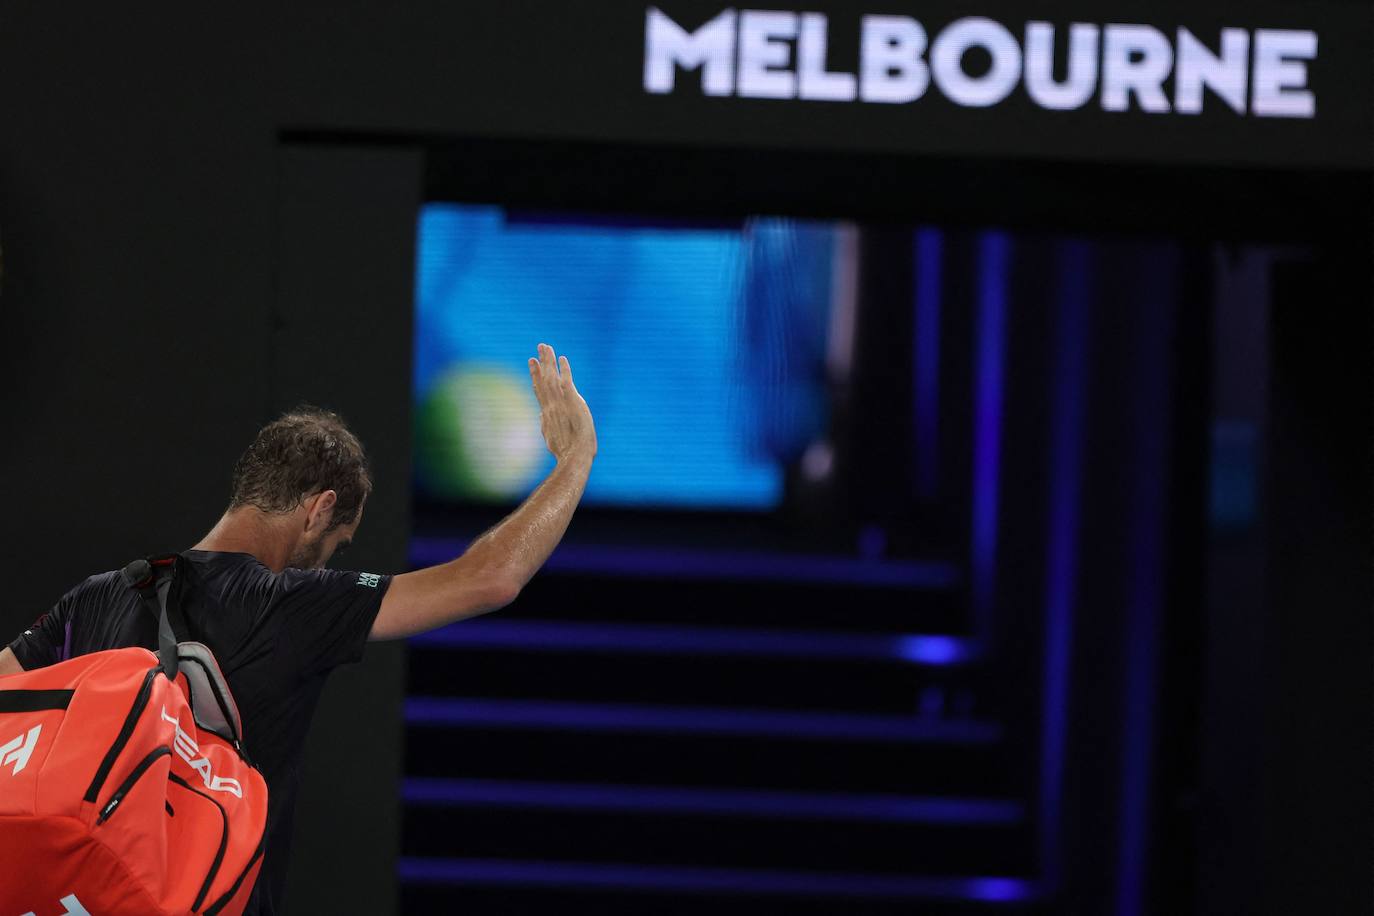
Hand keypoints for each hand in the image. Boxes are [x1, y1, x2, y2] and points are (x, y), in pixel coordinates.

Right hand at [528, 343, 596, 463]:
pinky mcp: (572, 402)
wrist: (573, 456)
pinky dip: (564, 370)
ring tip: (546, 346)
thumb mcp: (550, 438)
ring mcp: (560, 403)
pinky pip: (567, 382)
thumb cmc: (564, 453)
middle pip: (544, 379)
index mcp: (547, 413)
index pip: (540, 389)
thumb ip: (545, 425)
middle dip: (542, 361)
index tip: (532, 362)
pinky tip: (563, 359)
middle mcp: (551, 404)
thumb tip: (541, 417)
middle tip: (540, 346)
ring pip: (552, 377)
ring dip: (550, 361)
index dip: (535, 375)